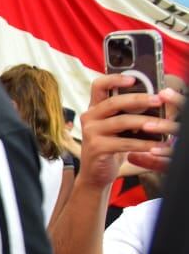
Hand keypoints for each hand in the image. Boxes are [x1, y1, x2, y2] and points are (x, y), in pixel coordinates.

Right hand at [76, 74, 179, 188]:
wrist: (95, 174)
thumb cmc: (110, 147)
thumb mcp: (116, 127)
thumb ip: (126, 113)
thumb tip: (155, 100)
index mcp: (94, 109)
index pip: (99, 86)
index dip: (115, 79)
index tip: (133, 79)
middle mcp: (89, 118)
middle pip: (113, 102)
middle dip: (139, 99)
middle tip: (158, 100)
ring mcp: (91, 133)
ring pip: (122, 122)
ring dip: (146, 122)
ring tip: (164, 125)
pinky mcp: (97, 148)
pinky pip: (125, 142)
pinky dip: (143, 144)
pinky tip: (157, 145)